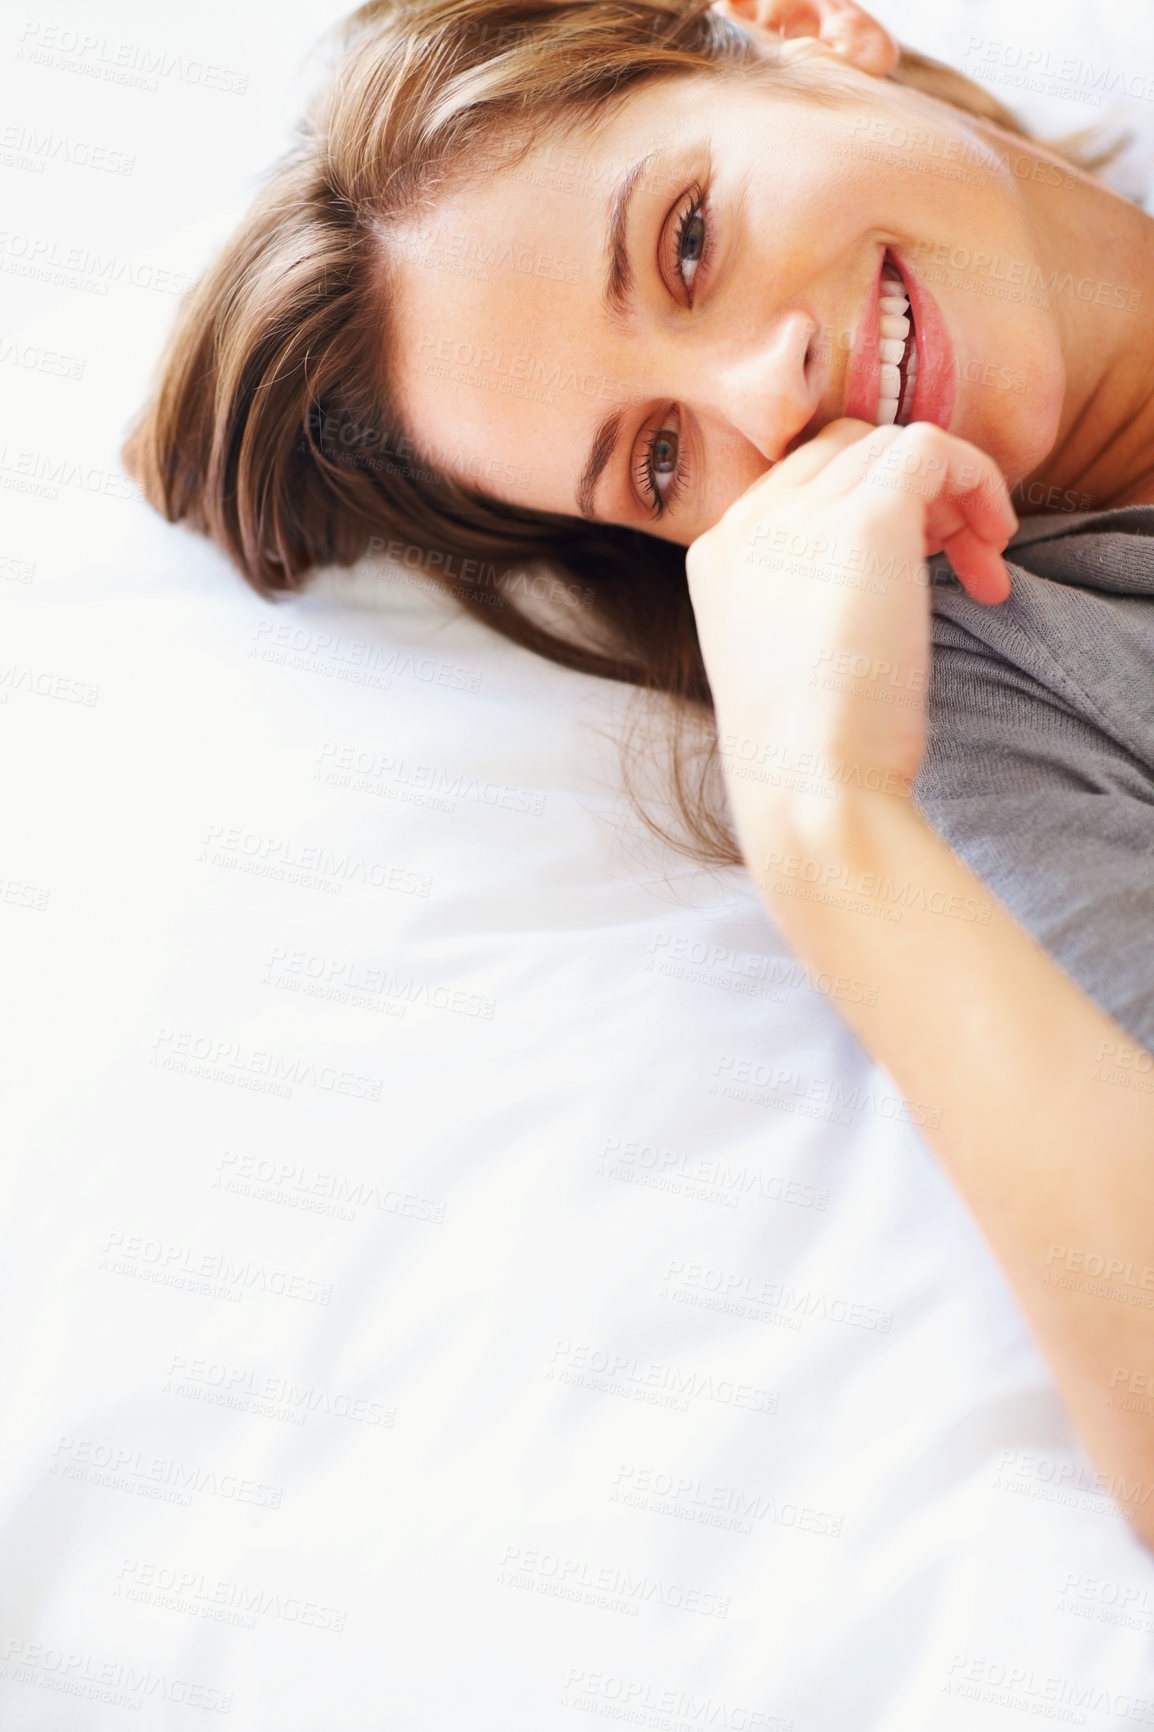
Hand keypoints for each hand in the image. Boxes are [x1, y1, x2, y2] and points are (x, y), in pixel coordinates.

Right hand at [684, 418, 1017, 840]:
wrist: (810, 789)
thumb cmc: (808, 754)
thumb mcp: (783, 658)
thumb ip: (801, 594)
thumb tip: (868, 571)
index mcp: (717, 553)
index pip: (802, 480)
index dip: (869, 505)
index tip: (914, 566)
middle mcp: (749, 519)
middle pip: (847, 450)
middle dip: (911, 494)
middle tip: (953, 563)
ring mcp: (803, 514)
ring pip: (893, 444)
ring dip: (951, 496)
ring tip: (979, 567)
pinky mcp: (867, 518)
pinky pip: (936, 448)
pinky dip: (978, 481)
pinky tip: (993, 553)